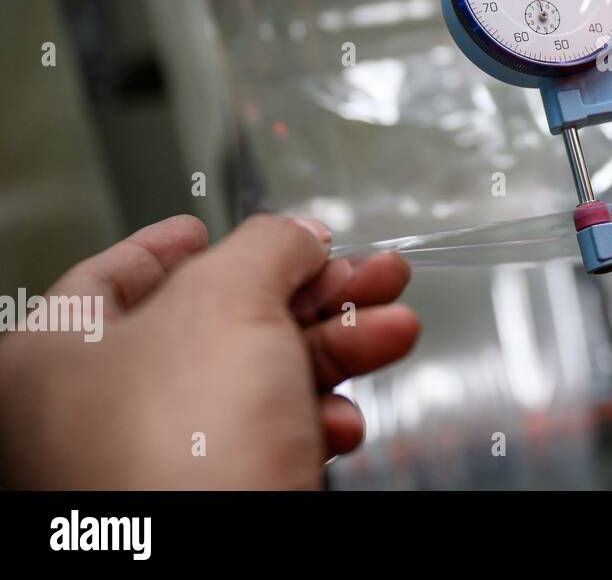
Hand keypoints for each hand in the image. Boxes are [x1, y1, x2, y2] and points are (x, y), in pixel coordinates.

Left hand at [0, 214, 418, 488]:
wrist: (215, 576)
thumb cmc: (177, 452)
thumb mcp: (229, 303)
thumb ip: (268, 247)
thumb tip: (300, 237)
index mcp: (56, 355)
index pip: (114, 276)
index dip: (172, 244)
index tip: (206, 229)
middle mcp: (96, 414)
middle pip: (217, 324)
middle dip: (308, 295)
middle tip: (366, 273)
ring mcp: (155, 466)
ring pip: (258, 382)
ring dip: (336, 351)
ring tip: (393, 328)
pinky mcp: (214, 502)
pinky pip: (271, 444)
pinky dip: (318, 421)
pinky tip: (347, 420)